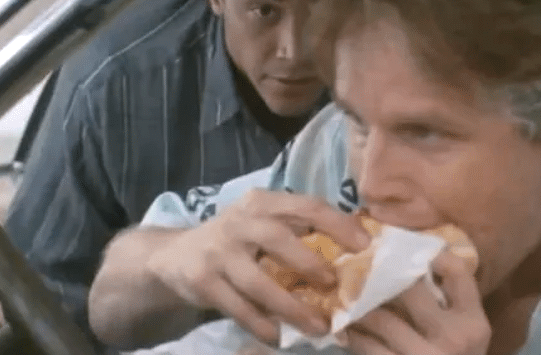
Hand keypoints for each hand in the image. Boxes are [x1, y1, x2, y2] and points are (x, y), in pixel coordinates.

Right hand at [144, 189, 370, 344]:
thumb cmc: (238, 239)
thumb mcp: (264, 222)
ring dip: (291, 306)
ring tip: (318, 326)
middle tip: (336, 284)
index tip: (365, 245)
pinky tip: (279, 337)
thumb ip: (300, 229)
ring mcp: (218, 252)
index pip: (306, 205)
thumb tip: (358, 246)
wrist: (175, 255)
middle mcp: (239, 222)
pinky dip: (261, 324)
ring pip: (258, 282)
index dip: (338, 224)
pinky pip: (237, 307)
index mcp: (263, 202)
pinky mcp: (203, 281)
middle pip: (277, 238)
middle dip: (310, 262)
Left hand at [342, 251, 490, 354]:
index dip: (434, 253)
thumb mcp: (467, 340)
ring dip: (358, 307)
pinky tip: (344, 330)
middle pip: (410, 289)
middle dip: (382, 275)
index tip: (410, 246)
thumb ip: (451, 307)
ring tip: (344, 296)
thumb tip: (416, 264)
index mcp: (474, 324)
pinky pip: (368, 348)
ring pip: (380, 318)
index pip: (458, 272)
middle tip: (362, 262)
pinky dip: (353, 336)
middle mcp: (453, 338)